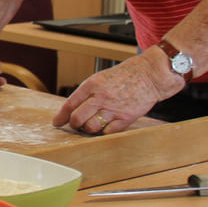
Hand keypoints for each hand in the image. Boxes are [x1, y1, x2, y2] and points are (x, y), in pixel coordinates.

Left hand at [52, 51, 182, 134]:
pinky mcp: (126, 118)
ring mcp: (113, 108)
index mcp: (92, 85)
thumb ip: (88, 92)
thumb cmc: (126, 75)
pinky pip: (108, 132)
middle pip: (77, 119)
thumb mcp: (101, 78)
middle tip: (75, 125)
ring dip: (89, 129)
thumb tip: (74, 107)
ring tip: (92, 125)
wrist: (150, 74)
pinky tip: (106, 126)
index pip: (69, 104)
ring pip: (91, 128)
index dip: (61, 116)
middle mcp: (100, 97)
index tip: (57, 122)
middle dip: (73, 125)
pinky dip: (104, 132)